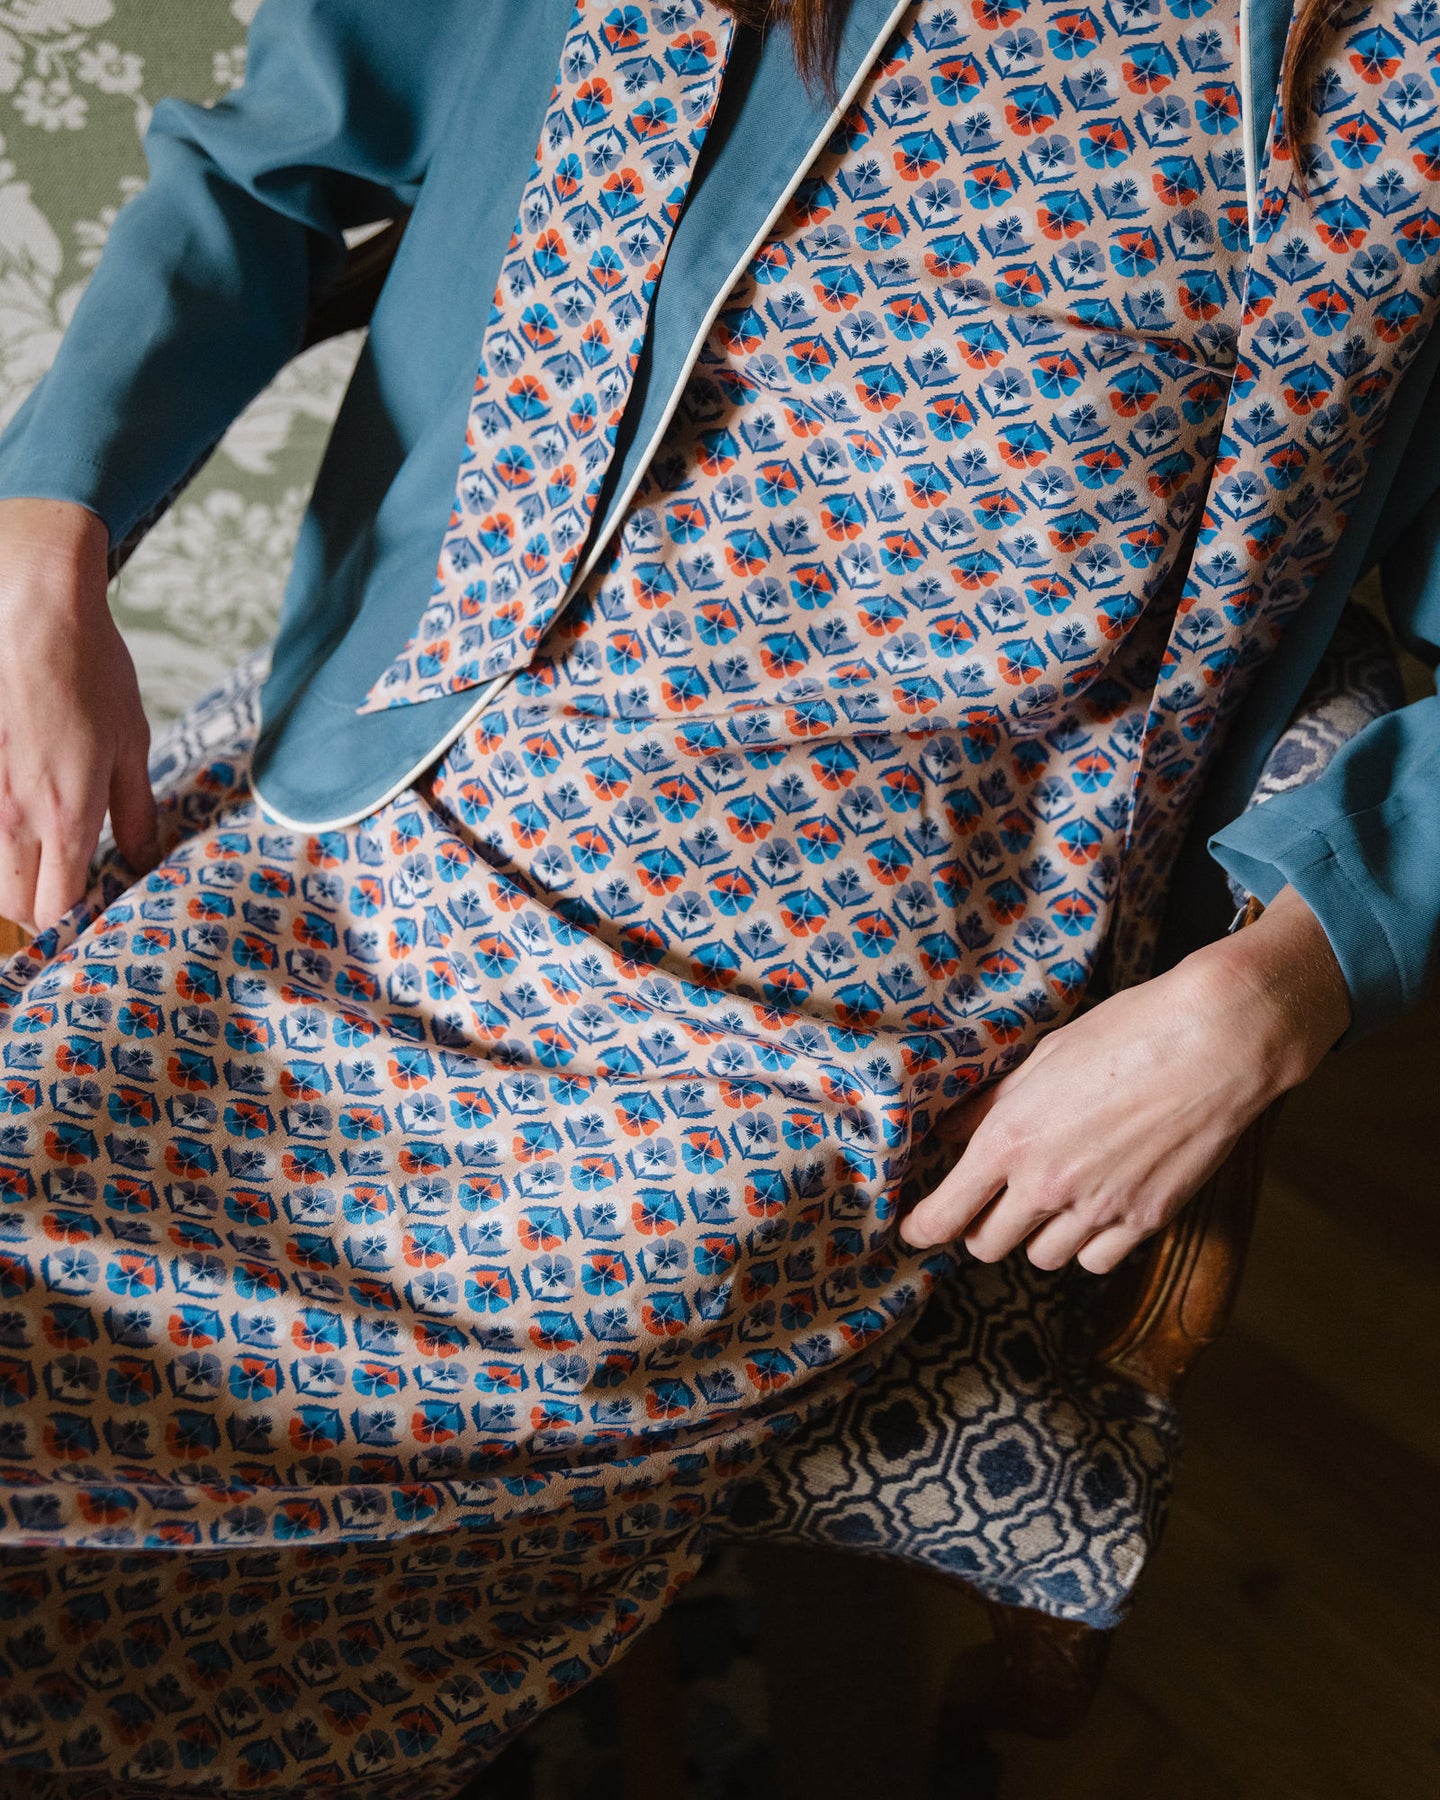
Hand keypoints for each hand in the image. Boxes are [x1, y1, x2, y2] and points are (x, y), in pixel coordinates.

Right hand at [0, 496, 156, 931]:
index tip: (90, 917)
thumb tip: (147, 861)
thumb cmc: (91, 677)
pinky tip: (21, 830)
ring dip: (11, 881)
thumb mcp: (132, 746)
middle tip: (64, 899)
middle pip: (12, 904)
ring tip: (44, 868)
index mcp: (68, 817)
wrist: (34, 615)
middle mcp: (14, 817)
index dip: (73, 923)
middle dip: (36, 913)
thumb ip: (136, 813)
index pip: (57, 908)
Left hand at [900, 887, 1352, 1271]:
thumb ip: (992, 1103)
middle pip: (987, 1245)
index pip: (945, 1213)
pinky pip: (1096, 1261)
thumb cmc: (1128, 1032)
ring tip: (1053, 1199)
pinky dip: (1089, 1245)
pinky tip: (1097, 1209)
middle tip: (993, 1204)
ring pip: (1042, 1258)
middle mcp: (1046, 1184)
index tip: (915, 1231)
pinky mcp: (1145, 1221)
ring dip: (1038, 1236)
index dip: (923, 1228)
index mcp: (1010, 1138)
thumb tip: (951, 1132)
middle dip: (982, 1228)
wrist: (1215, 1043)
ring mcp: (1097, 1209)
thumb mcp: (1043, 1057)